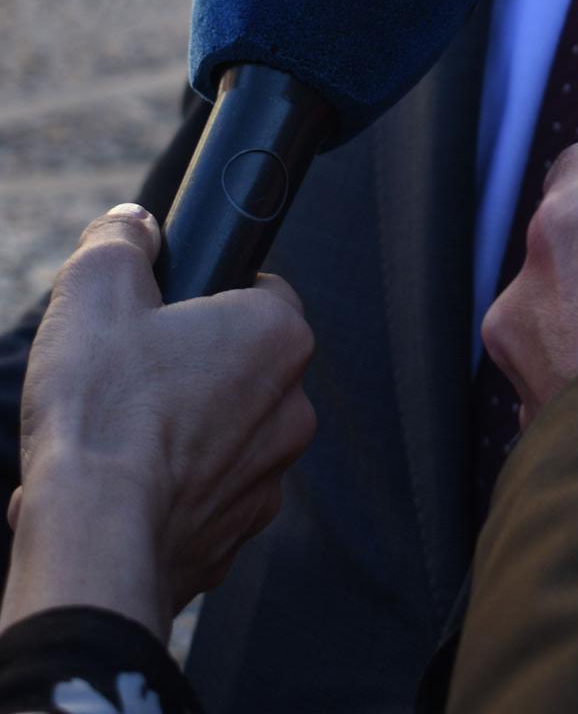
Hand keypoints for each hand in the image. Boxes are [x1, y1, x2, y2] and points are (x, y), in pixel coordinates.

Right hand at [2, 205, 315, 641]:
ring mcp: (265, 483)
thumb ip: (121, 240)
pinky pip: (193, 502)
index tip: (158, 313)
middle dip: (181, 371)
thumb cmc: (104, 409)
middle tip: (121, 379)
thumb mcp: (96, 287)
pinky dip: (155, 497)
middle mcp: (292, 411)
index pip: (258, 291)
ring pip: (213, 438)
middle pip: (234, 368)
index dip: (202, 296)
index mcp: (278, 336)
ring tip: (103, 443)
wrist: (93, 543)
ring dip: (166, 439)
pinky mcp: (230, 542)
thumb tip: (134, 225)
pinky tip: (104, 493)